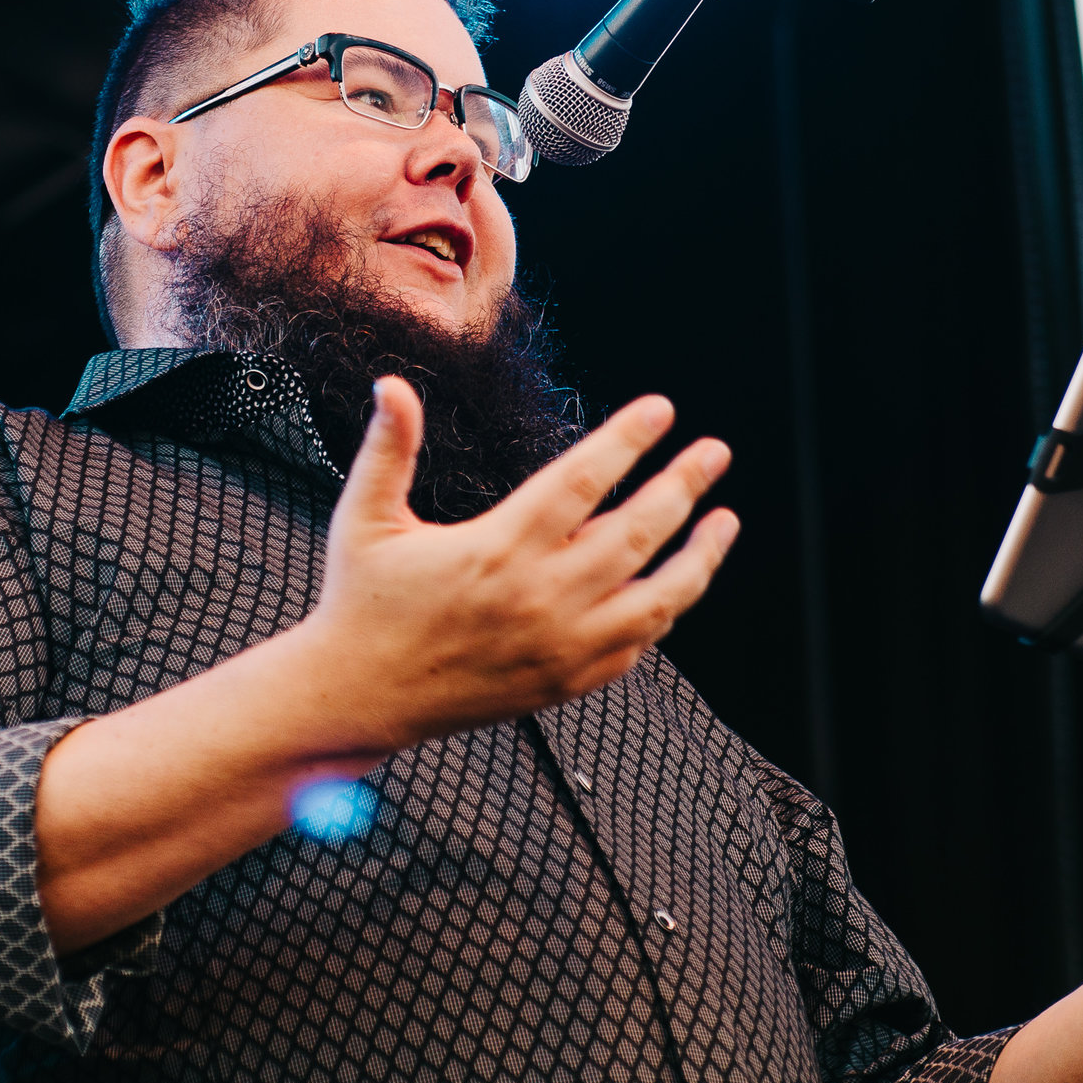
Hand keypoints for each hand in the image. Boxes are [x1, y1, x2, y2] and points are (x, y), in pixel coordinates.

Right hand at [290, 377, 739, 754]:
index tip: (661, 411)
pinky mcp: (564, 682)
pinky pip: (635, 645)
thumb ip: (389, 448)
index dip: (628, 440)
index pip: (583, 481)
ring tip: (723, 521)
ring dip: (699, 557)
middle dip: (684, 485)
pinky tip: (677, 584)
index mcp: (496, 548)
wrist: (358, 697)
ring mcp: (559, 646)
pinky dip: (664, 611)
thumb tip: (392, 385)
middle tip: (714, 452)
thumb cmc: (362, 602)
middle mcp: (538, 598)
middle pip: (636, 532)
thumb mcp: (365, 517)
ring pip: (657, 598)